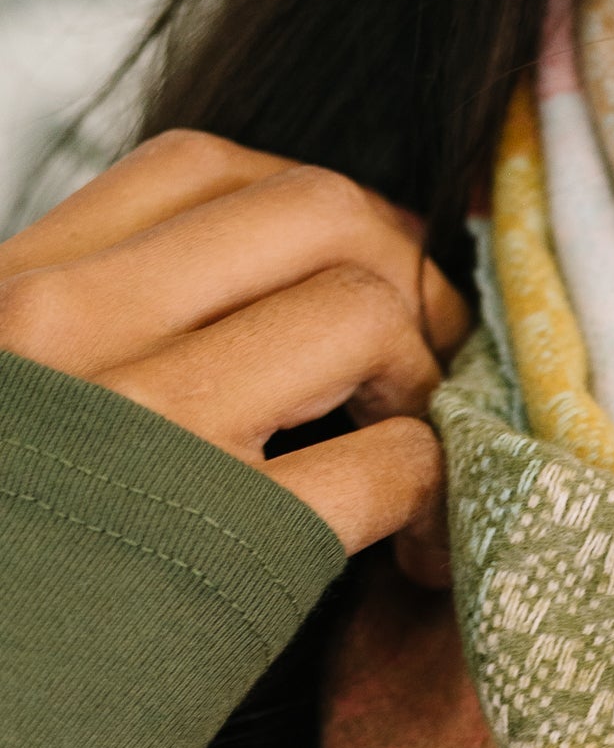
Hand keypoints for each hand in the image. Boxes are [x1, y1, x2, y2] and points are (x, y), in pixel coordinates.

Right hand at [0, 129, 469, 571]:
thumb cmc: (10, 577)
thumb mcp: (16, 409)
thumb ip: (97, 343)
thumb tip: (249, 316)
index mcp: (17, 293)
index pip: (203, 170)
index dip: (325, 211)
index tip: (363, 275)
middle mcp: (76, 331)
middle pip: (318, 215)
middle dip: (410, 277)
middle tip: (433, 358)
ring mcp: (152, 430)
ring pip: (366, 315)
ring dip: (430, 386)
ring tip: (415, 454)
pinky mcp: (231, 543)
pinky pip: (392, 464)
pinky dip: (438, 499)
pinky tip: (418, 552)